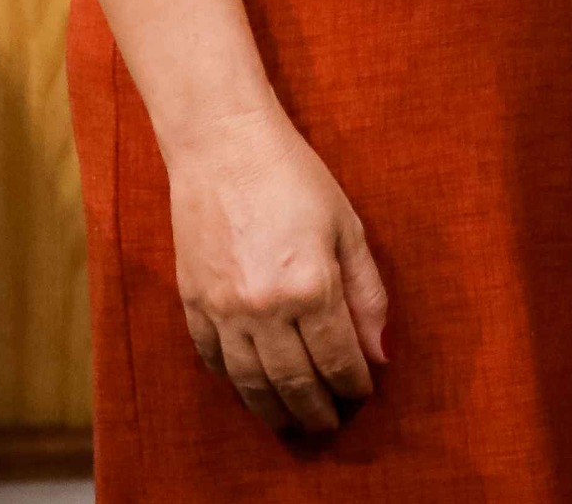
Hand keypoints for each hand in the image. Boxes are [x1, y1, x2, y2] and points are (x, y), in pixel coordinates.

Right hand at [165, 104, 389, 437]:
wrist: (222, 147)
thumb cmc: (294, 178)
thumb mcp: (348, 227)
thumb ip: (367, 293)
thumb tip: (380, 351)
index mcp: (311, 286)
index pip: (337, 359)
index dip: (352, 384)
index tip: (362, 394)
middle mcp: (264, 307)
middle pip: (293, 381)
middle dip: (315, 409)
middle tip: (328, 425)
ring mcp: (222, 309)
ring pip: (250, 382)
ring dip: (273, 409)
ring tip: (292, 422)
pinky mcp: (191, 303)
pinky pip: (212, 359)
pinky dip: (233, 381)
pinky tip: (249, 387)